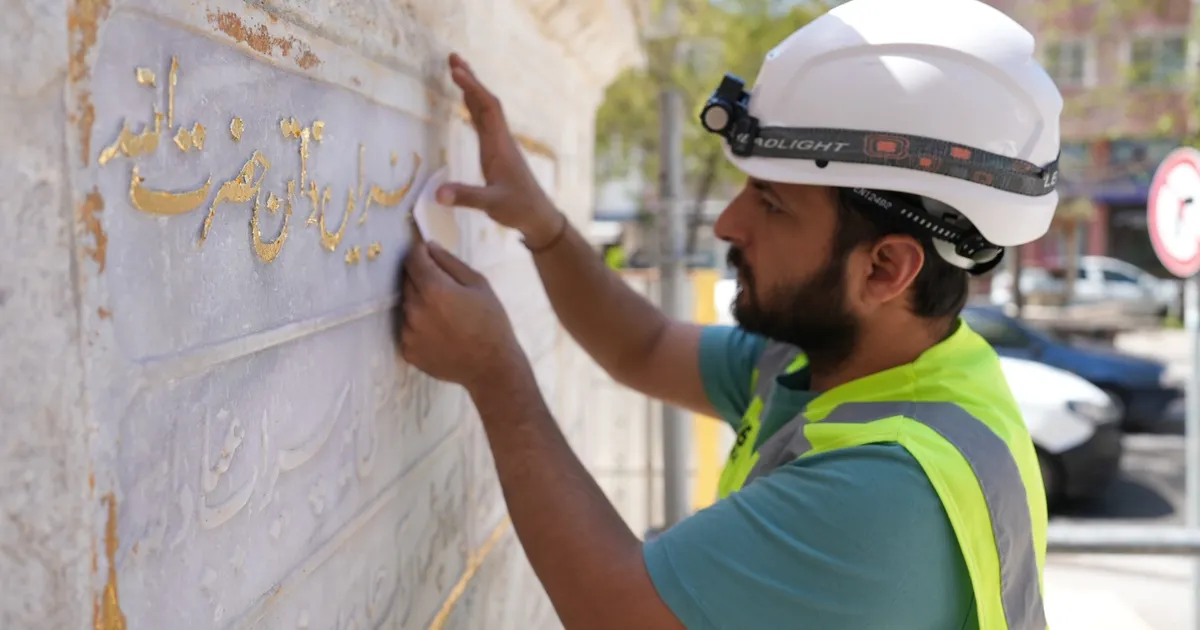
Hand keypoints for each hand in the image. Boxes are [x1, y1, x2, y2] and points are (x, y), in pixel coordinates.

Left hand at [397, 241, 526, 390]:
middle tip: (445, 289)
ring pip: (407, 305)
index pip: (412, 258)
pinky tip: (440, 332)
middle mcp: (414, 309)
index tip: (429, 253)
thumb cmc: (492, 322)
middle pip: (407, 280)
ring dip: (419, 302)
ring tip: (444, 314)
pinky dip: (418, 325)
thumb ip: (450, 262)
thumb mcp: (478, 284)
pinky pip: (407, 328)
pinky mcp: (407, 350)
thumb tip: (429, 246)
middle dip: (421, 277)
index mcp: (433, 289)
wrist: (492, 367)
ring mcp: (408, 332)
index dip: (420, 251)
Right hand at [436, 53, 562, 246]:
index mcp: (499, 146)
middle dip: (471, 79)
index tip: (455, 71)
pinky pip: (484, 121)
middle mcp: (500, 140)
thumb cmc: (518, 209)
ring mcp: (500, 145)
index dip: (472, 88)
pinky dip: (473, 105)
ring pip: (485, 109)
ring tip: (457, 70)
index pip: (487, 108)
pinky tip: (467, 101)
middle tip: (453, 57)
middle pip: (486, 101)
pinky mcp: (497, 152)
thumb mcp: (491, 205)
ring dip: (471, 89)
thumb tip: (437, 193)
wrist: (538, 216)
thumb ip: (466, 197)